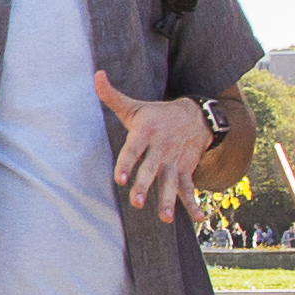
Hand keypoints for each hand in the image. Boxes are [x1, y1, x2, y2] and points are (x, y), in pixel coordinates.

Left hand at [93, 71, 213, 218]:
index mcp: (146, 133)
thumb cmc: (156, 114)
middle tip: (137, 202)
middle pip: (152, 169)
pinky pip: (190, 188)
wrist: (196, 115)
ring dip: (169, 200)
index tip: (120, 179)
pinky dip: (195, 204)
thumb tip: (96, 74)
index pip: (134, 149)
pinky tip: (198, 220)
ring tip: (165, 218)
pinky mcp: (186, 170)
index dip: (127, 163)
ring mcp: (175, 160)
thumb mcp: (135, 105)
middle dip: (145, 185)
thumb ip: (112, 95)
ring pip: (172, 182)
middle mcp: (161, 148)